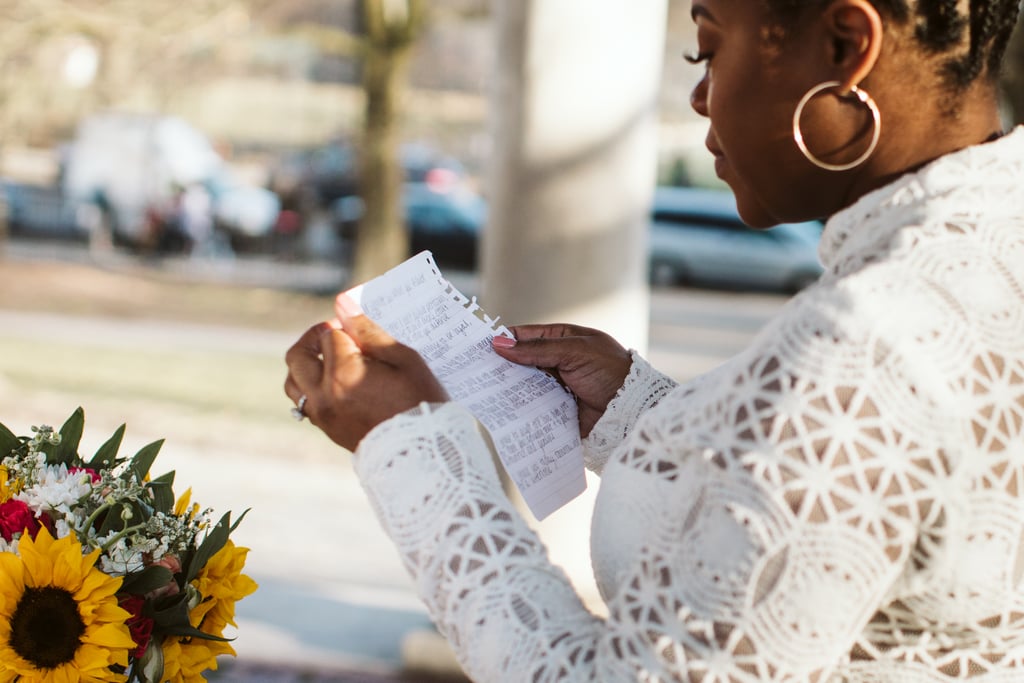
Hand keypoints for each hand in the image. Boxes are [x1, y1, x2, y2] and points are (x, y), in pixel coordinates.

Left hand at [283, 295, 448, 450]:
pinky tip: (336, 384)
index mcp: (344, 373)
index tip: (362, 330)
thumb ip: (369, 332)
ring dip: (306, 365)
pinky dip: (311, 387)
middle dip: (314, 339)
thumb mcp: (405, 360)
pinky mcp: (327, 429)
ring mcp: (322, 415)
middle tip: (336, 335)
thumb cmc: (420, 402)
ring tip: (331, 360)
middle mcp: (324, 395)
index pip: (328, 336)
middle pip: (297, 355)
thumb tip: (344, 306)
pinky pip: (304, 403)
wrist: (424, 454)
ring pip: (293, 382)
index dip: (345, 327)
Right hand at [491, 324, 630, 436]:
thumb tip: (499, 344)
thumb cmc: (611, 371)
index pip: (524, 337)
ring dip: (506, 389)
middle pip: (520, 363)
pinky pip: (533, 408)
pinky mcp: (556, 410)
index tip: (477, 346)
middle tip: (473, 371)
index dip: (502, 340)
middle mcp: (556, 362)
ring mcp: (555, 387)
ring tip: (481, 392)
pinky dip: (519, 409)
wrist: (633, 410)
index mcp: (562, 340)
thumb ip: (538, 350)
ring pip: (523, 386)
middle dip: (500, 367)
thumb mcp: (575, 352)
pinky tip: (501, 411)